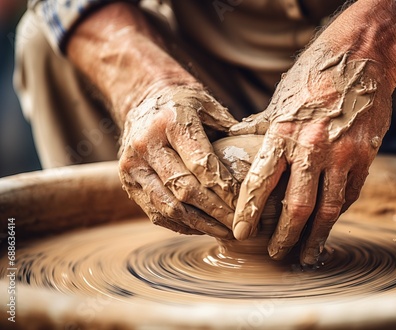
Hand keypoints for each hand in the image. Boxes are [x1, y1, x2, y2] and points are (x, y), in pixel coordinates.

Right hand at [119, 85, 238, 237]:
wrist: (142, 102)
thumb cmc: (184, 105)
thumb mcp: (209, 106)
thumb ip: (232, 131)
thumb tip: (261, 160)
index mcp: (170, 122)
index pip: (201, 164)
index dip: (225, 189)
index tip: (246, 205)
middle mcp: (145, 144)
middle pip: (184, 189)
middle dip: (217, 212)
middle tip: (241, 225)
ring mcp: (132, 166)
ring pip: (169, 206)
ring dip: (201, 224)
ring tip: (226, 231)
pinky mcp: (128, 183)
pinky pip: (156, 212)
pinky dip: (182, 225)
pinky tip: (204, 227)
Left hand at [231, 52, 393, 264]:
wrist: (360, 58)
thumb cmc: (313, 78)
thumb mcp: (280, 101)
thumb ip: (260, 129)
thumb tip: (234, 139)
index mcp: (283, 133)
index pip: (260, 183)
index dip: (248, 213)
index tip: (240, 233)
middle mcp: (312, 147)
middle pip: (296, 206)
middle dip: (284, 237)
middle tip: (275, 255)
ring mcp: (342, 154)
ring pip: (328, 209)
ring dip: (315, 237)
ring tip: (305, 255)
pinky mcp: (365, 156)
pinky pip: (349, 194)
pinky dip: (337, 213)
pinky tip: (327, 227)